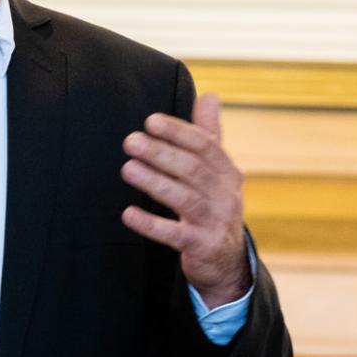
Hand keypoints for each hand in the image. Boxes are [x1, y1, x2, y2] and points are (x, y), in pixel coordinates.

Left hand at [121, 92, 250, 304]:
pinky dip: (151, 224)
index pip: (205, 145)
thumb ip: (210, 135)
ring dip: (155, 182)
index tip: (150, 121)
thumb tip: (210, 95)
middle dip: (161, 153)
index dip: (178, 132)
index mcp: (228, 172)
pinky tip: (128, 213)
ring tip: (128, 168)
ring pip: (184, 198)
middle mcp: (225, 195)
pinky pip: (174, 234)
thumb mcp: (219, 172)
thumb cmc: (215, 206)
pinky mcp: (202, 246)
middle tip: (131, 141)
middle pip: (193, 169)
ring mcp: (215, 222)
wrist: (228, 261)